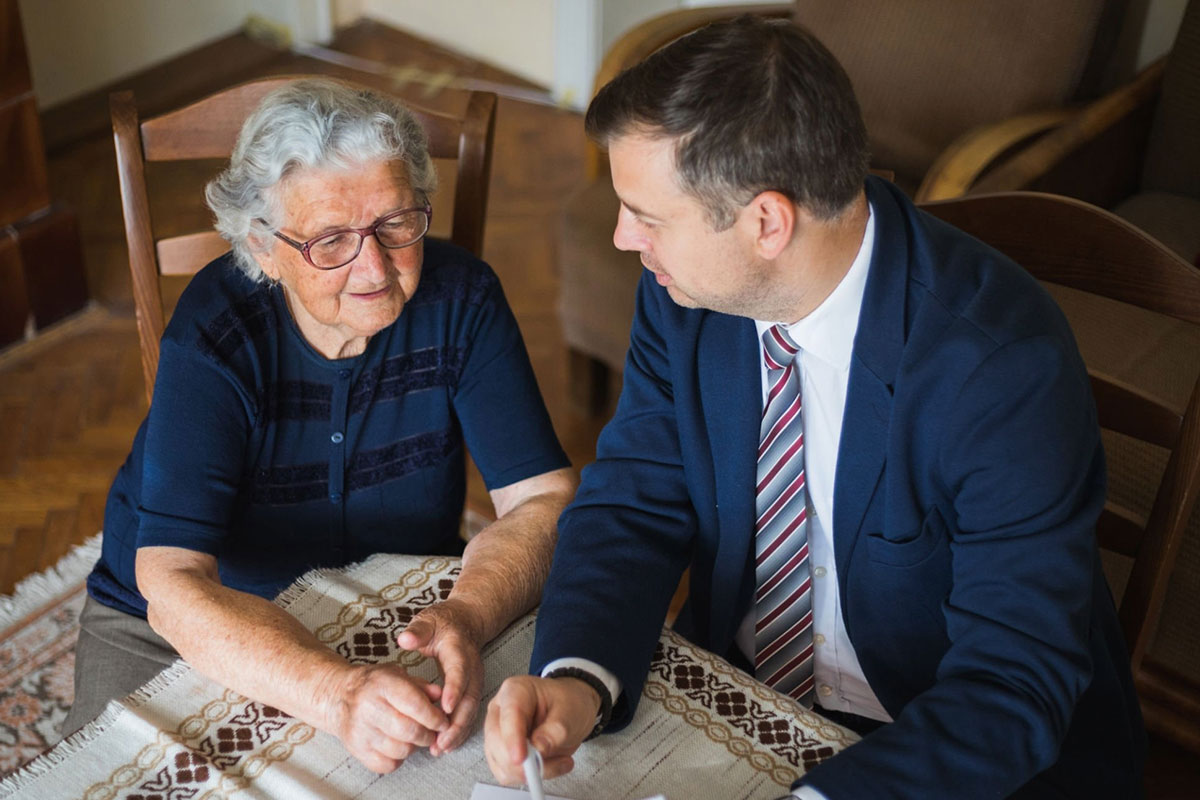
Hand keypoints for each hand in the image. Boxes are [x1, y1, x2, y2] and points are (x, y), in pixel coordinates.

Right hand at [323, 663, 449, 772]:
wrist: (339, 696)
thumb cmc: (372, 684)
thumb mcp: (397, 674)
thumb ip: (421, 686)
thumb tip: (440, 696)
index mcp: (382, 684)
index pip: (415, 705)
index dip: (434, 717)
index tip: (443, 722)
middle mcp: (368, 707)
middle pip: (409, 731)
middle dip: (428, 735)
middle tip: (432, 732)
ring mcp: (360, 730)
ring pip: (400, 750)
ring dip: (414, 747)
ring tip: (414, 737)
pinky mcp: (356, 749)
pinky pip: (386, 765)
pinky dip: (398, 759)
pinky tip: (397, 745)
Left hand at [397, 599, 484, 755]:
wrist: (465, 622)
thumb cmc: (442, 623)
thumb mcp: (428, 621)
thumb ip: (418, 630)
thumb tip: (406, 639)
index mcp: (460, 650)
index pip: (459, 671)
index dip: (454, 689)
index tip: (444, 708)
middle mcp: (472, 667)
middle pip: (469, 697)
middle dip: (457, 722)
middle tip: (440, 742)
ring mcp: (475, 680)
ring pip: (471, 709)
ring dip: (458, 730)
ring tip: (440, 748)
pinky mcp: (472, 690)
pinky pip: (468, 712)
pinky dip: (459, 729)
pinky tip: (446, 744)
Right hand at [483, 675, 601, 785]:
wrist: (569, 710)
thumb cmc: (567, 703)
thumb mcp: (571, 711)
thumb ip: (556, 730)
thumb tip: (539, 748)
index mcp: (515, 691)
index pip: (508, 715)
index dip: (512, 739)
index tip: (521, 758)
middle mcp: (500, 712)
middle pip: (497, 742)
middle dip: (522, 761)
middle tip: (551, 763)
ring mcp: (498, 734)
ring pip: (500, 763)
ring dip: (529, 771)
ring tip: (558, 760)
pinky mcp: (500, 754)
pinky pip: (507, 774)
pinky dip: (528, 777)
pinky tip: (548, 765)